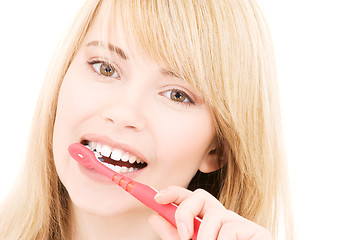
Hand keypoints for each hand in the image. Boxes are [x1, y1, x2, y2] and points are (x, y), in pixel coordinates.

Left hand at [148, 186, 271, 239]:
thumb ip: (174, 235)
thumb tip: (154, 218)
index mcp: (208, 222)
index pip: (190, 198)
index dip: (173, 192)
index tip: (157, 198)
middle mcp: (223, 219)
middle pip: (201, 195)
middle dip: (185, 211)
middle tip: (183, 235)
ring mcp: (240, 223)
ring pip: (214, 214)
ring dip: (204, 238)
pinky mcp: (257, 231)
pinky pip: (230, 229)